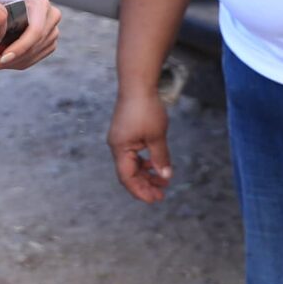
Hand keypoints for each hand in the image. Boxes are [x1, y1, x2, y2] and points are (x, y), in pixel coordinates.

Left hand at [0, 0, 61, 71]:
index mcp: (41, 3)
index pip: (36, 31)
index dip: (20, 47)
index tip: (2, 57)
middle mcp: (52, 17)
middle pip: (34, 47)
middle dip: (9, 59)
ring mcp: (53, 31)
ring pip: (32, 56)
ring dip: (9, 63)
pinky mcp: (49, 44)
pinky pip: (32, 60)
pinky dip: (14, 63)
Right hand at [107, 88, 173, 203]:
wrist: (138, 83)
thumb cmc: (146, 109)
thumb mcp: (157, 136)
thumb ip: (160, 158)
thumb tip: (165, 176)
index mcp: (120, 148)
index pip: (127, 178)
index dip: (140, 191)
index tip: (155, 199)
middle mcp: (117, 145)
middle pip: (129, 173)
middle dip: (145, 184)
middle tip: (162, 193)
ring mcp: (121, 139)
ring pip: (132, 164)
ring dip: (146, 173)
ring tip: (163, 179)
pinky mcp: (126, 132)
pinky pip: (133, 153)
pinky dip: (144, 161)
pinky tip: (156, 163)